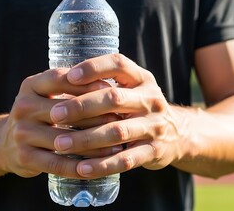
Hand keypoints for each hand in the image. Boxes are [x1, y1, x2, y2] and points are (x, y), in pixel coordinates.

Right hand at [0, 68, 121, 178]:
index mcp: (30, 86)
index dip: (86, 83)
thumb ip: (70, 87)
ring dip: (94, 145)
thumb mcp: (46, 94)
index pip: (59, 79)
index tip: (111, 89)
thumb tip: (112, 87)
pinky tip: (100, 167)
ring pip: (65, 140)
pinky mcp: (24, 158)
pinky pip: (58, 164)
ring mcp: (22, 133)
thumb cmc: (38, 114)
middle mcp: (23, 107)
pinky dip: (81, 167)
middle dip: (96, 115)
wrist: (5, 143)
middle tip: (121, 120)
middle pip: (65, 111)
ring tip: (117, 146)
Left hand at [50, 54, 187, 177]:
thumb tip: (58, 82)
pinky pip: (126, 159)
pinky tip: (81, 168)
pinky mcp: (154, 151)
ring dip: (86, 138)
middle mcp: (150, 99)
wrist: (177, 134)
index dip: (93, 68)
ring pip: (118, 131)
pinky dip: (102, 164)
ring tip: (60, 145)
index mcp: (141, 78)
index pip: (118, 64)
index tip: (68, 76)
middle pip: (114, 98)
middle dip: (82, 106)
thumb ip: (103, 84)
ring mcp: (154, 126)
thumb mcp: (130, 89)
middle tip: (55, 114)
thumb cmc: (137, 108)